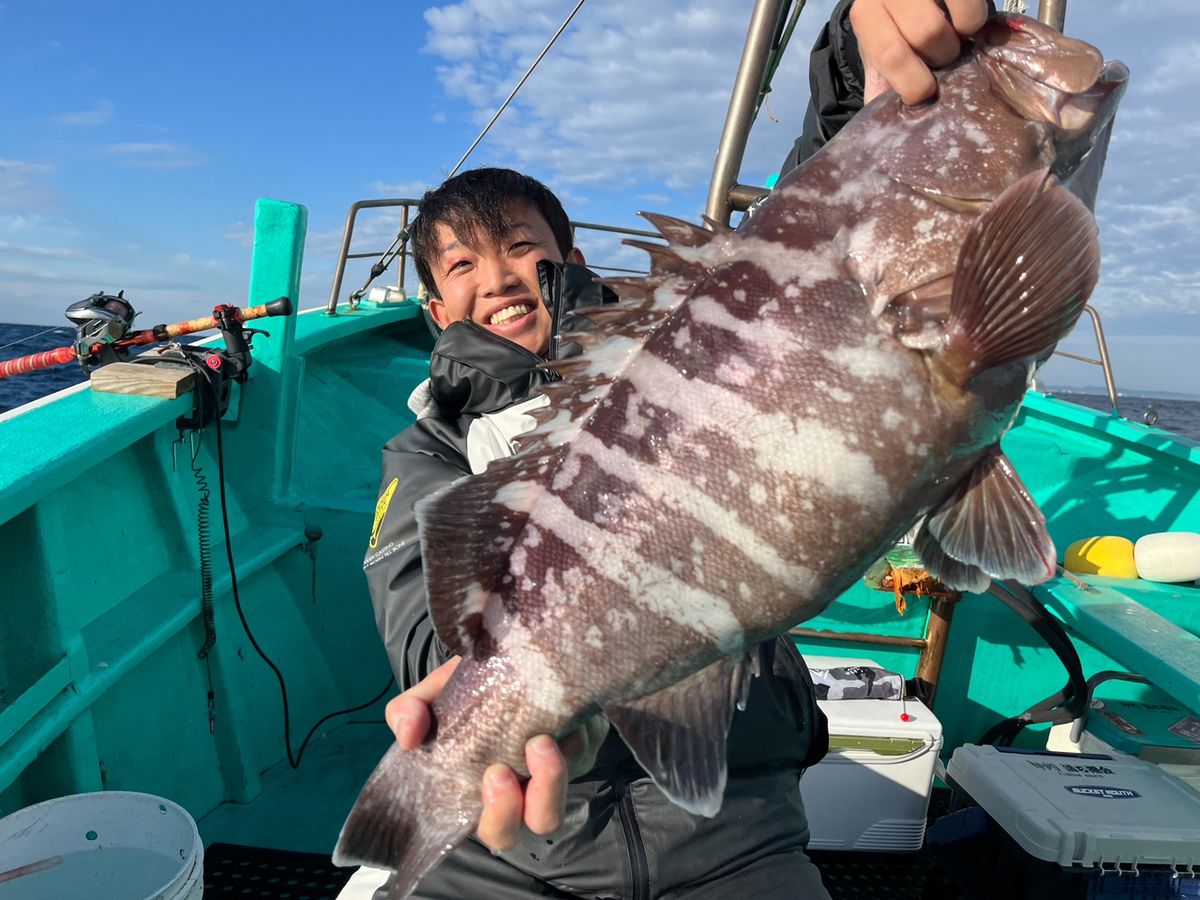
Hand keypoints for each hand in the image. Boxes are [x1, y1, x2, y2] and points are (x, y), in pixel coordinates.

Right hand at [385, 656, 609, 850]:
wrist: (516, 653)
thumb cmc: (471, 687)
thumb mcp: (435, 692)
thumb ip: (410, 710)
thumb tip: (405, 735)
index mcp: (479, 790)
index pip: (483, 827)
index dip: (492, 817)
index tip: (491, 779)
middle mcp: (519, 791)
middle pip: (522, 829)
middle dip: (509, 811)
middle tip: (502, 771)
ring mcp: (553, 773)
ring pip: (553, 810)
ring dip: (549, 781)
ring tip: (541, 743)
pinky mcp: (582, 748)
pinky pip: (584, 757)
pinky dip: (577, 739)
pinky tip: (567, 718)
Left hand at [849, 0, 989, 104]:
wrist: (907, 1)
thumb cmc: (897, 31)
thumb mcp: (882, 57)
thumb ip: (881, 85)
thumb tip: (883, 131)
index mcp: (867, 14)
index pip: (890, 52)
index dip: (914, 82)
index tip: (924, 92)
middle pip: (926, 32)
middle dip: (941, 57)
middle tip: (941, 60)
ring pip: (949, 19)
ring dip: (958, 40)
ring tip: (955, 41)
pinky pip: (972, 9)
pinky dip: (974, 23)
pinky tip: (965, 26)